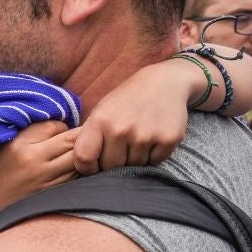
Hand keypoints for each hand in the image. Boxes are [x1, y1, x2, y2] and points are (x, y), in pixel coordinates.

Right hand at [0, 120, 77, 224]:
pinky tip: (72, 167)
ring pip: (79, 160)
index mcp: (20, 144)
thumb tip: (58, 120)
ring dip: (83, 153)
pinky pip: (76, 177)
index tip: (58, 130)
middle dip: (81, 136)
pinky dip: (78, 169)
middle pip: (73, 141)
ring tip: (79, 151)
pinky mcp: (52, 193)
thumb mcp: (2, 141)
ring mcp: (45, 180)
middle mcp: (35, 162)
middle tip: (81, 136)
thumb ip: (29, 130)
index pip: (56, 125)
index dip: (62, 126)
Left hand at [73, 62, 189, 173]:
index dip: (87, 168)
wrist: (165, 83)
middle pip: (110, 167)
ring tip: (138, 139)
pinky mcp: (168, 140)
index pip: (84, 158)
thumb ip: (91, 137)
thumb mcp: (102, 111)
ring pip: (134, 166)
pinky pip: (154, 162)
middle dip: (113, 162)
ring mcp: (145, 136)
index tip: (93, 166)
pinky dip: (153, 155)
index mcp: (100, 120)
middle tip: (121, 147)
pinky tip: (153, 138)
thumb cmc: (127, 100)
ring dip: (134, 159)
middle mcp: (121, 129)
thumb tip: (83, 167)